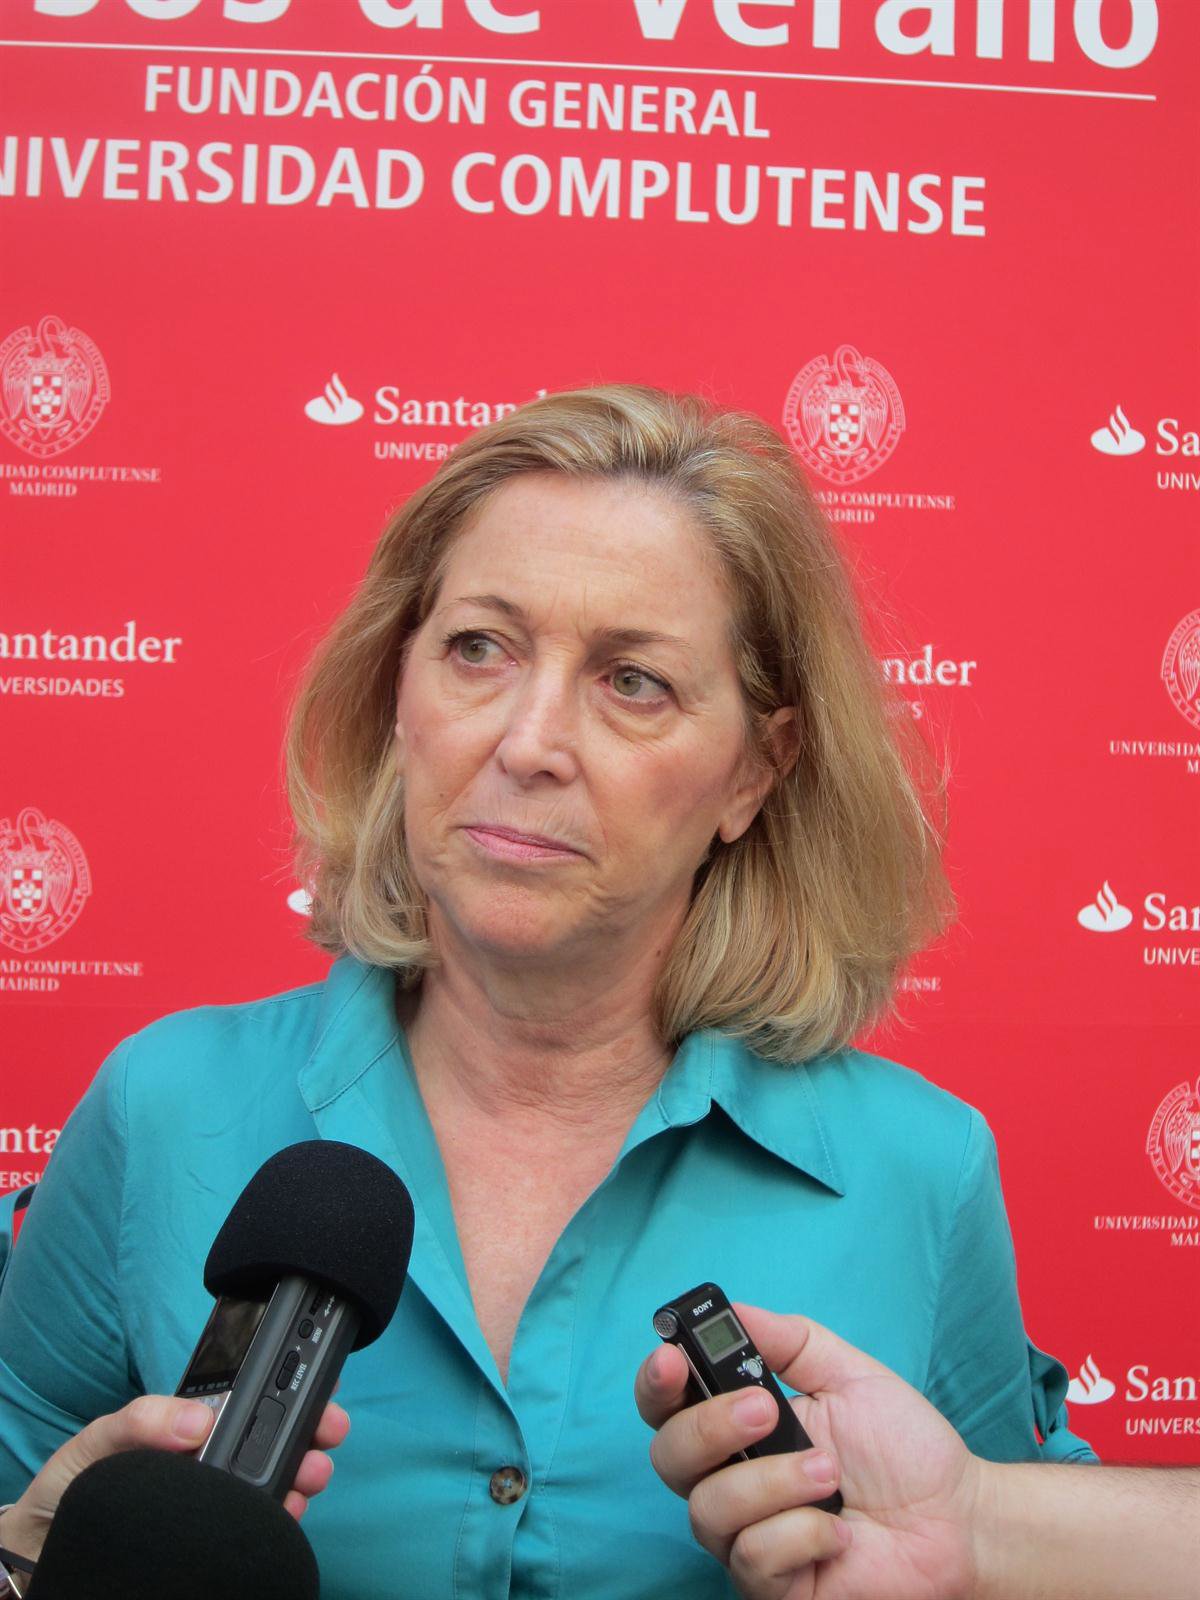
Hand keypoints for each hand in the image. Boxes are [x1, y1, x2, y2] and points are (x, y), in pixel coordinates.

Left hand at [0, 1389, 350, 1563]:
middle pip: (272, 1441)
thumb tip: (196, 1421)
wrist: (39, 1558)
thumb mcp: (96, 1443)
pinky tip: (286, 1513)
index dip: (289, 1392)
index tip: (318, 1394)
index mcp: (186, 1429)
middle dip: (309, 1434)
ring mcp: (210, 1503)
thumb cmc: (69, 1489)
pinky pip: (254, 1526)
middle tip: (327, 1439)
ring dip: (301, 1475)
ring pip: (272, 1483)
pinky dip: (279, 1519)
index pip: (248, 1402)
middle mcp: (206, 1463)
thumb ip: (139, 1421)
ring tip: (310, 1479)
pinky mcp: (208, 1539)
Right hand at [636, 1304, 980, 1599]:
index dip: (655, 1383)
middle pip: (668, 1456)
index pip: (667, 1406)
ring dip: (772, 1482)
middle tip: (765, 1410)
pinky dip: (801, 1533)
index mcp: (738, 1426)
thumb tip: (735, 1310)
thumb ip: (790, 1341)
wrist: (957, 1518)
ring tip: (829, 1471)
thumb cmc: (902, 1447)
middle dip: (710, 1426)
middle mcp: (730, 1481)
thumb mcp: (848, 1375)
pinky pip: (752, 1558)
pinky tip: (839, 1529)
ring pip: (708, 1510)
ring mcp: (746, 1537)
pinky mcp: (773, 1587)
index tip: (673, 1359)